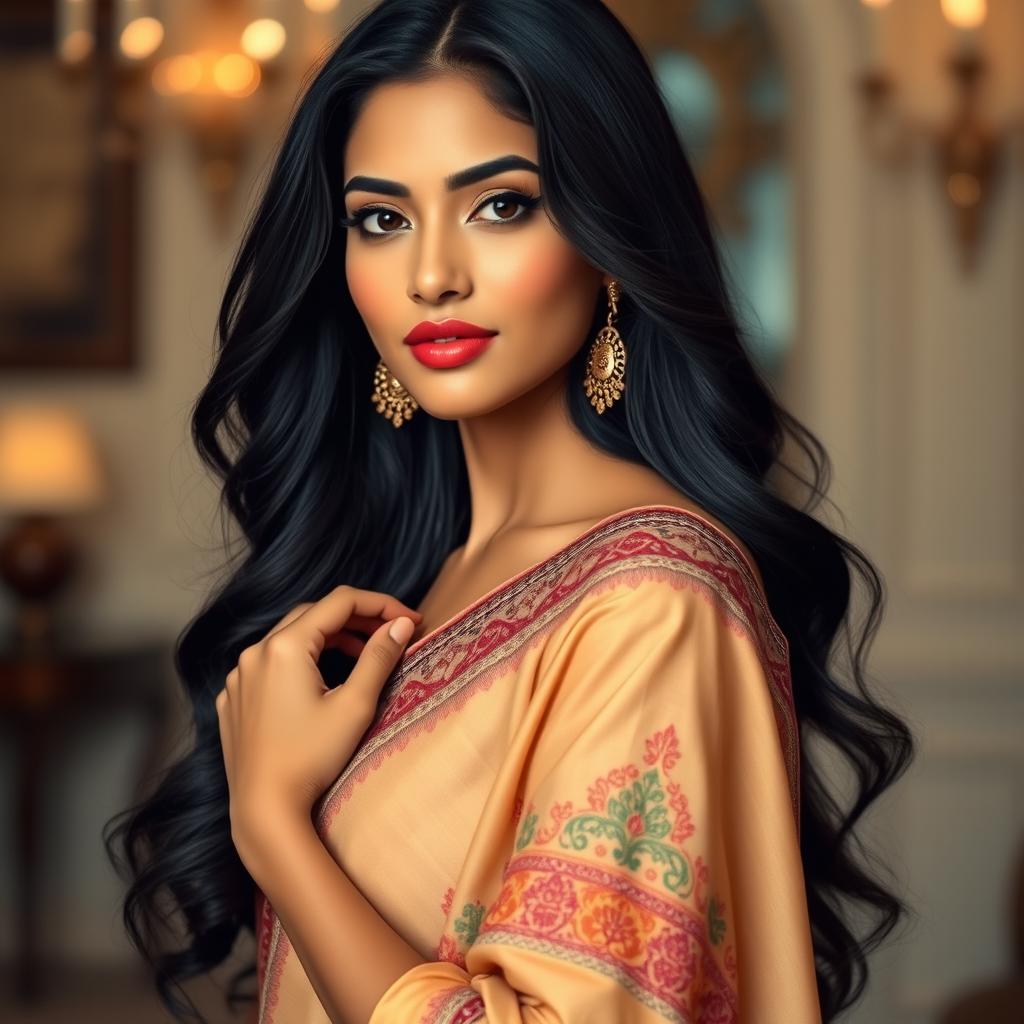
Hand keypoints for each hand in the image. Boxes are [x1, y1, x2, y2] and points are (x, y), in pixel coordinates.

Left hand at [215, 586, 421, 860]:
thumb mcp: (355, 705)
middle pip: (314, 615)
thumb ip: (379, 657)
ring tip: (363, 655)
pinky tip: (320, 682)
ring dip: (329, 639)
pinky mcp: (233, 698)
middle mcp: (255, 652)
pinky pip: (270, 664)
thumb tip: (400, 625)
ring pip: (290, 638)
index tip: (410, 621)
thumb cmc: (312, 758)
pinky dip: (300, 661)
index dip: (381, 604)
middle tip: (392, 634)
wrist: (265, 809)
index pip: (340, 602)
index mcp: (285, 646)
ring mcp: (239, 675)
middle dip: (357, 619)